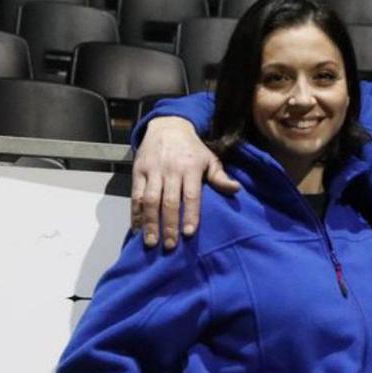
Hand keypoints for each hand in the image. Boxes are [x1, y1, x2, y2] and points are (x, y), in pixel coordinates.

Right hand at [131, 117, 240, 248]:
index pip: (191, 195)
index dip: (190, 214)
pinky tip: (137, 228)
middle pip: (169, 201)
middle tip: (170, 246)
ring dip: (150, 223)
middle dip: (169, 225)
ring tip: (151, 242)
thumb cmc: (192, 148)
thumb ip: (220, 177)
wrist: (167, 126)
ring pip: (149, 200)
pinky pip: (135, 196)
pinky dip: (135, 213)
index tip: (189, 233)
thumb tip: (236, 190)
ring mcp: (152, 171)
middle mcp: (170, 170)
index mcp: (190, 168)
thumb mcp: (210, 158)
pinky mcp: (138, 172)